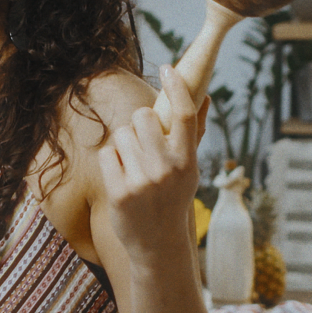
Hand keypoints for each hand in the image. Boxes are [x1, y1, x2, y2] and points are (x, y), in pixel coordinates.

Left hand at [95, 65, 205, 260]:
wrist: (158, 245)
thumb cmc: (173, 200)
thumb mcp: (189, 169)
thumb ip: (193, 132)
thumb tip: (205, 95)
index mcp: (187, 160)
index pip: (184, 114)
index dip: (177, 87)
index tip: (168, 67)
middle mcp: (166, 168)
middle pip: (142, 116)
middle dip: (139, 126)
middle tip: (144, 148)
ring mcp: (142, 181)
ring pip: (121, 134)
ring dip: (123, 146)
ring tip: (134, 170)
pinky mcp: (119, 192)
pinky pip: (106, 154)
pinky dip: (110, 164)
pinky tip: (122, 181)